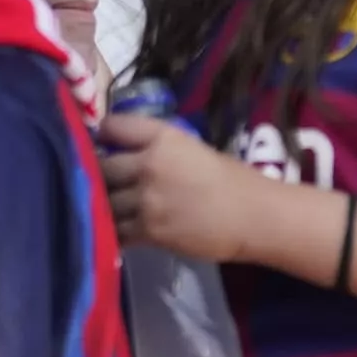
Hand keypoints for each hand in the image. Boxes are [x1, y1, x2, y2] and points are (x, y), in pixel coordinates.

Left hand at [100, 106, 283, 267]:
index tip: (107, 145)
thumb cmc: (233, 180)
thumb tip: (126, 156)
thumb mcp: (192, 149)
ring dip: (106, 204)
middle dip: (102, 175)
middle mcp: (149, 164)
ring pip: (104, 200)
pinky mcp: (148, 230)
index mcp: (163, 138)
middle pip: (101, 167)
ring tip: (116, 207)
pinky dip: (114, 230)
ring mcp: (146, 200)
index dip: (105, 136)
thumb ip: (157, 148)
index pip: (112, 125)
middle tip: (111, 182)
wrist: (255, 217)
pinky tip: (121, 229)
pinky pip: (115, 230)